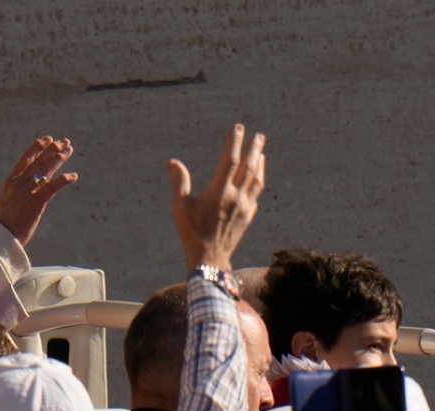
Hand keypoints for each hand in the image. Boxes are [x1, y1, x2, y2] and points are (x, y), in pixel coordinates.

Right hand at [0, 136, 77, 245]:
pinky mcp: (36, 202)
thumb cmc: (6, 222)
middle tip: (65, 142)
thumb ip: (20, 189)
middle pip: (38, 161)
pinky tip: (73, 176)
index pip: (25, 158)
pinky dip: (63, 180)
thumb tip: (33, 183)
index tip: (48, 139)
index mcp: (10, 181)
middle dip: (52, 150)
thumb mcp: (10, 200)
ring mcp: (27, 192)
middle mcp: (18, 183)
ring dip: (59, 159)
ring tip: (69, 151)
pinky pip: (52, 187)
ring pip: (45, 170)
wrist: (1, 237)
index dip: (38, 147)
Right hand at [170, 125, 265, 270]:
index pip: (230, 161)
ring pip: (256, 180)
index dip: (234, 143)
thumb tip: (172, 162)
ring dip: (260, 164)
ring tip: (261, 153)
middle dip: (254, 149)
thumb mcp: (181, 207)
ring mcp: (245, 207)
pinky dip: (258, 181)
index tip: (237, 128)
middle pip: (249, 167)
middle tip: (258, 136)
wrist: (210, 259)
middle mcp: (236, 197)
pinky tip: (257, 178)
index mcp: (219, 192)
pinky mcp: (248, 217)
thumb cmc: (192, 232)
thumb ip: (180, 182)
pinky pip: (256, 194)